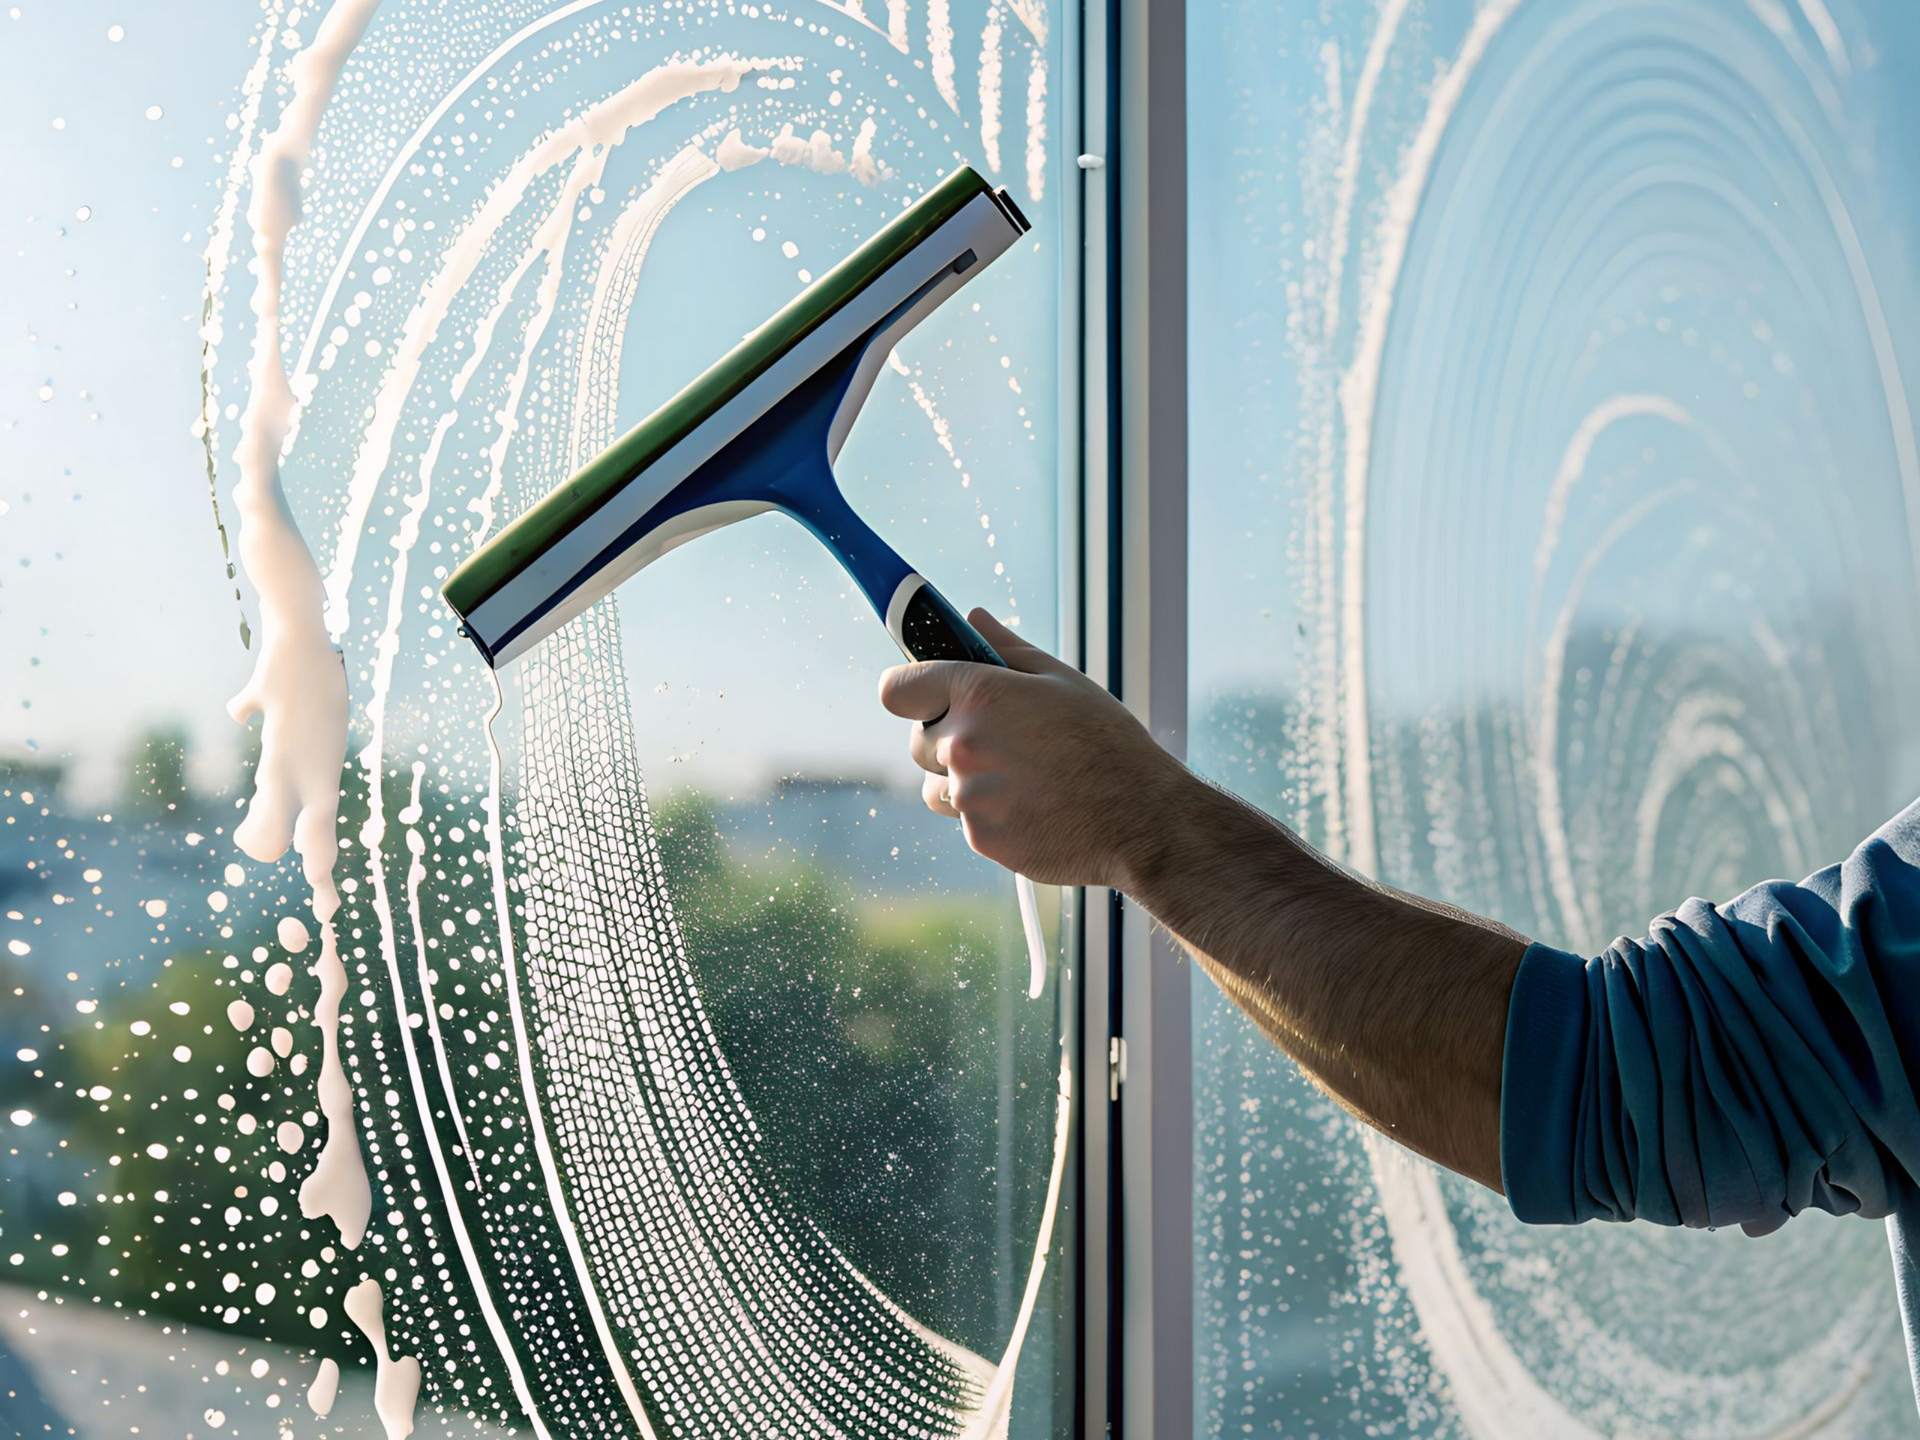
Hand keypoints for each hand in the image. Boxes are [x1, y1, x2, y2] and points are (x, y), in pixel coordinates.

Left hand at [877, 609, 1194, 889]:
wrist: (1139, 819)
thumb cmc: (1107, 744)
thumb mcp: (1063, 681)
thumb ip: (1008, 649)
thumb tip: (973, 618)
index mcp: (980, 694)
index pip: (896, 689)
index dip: (910, 690)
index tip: (925, 695)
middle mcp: (964, 745)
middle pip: (918, 742)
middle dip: (947, 739)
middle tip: (1002, 740)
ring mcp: (970, 796)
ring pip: (939, 785)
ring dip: (965, 781)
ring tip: (1023, 777)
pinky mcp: (981, 838)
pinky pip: (967, 820)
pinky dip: (990, 814)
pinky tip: (1034, 806)